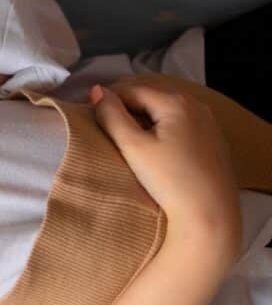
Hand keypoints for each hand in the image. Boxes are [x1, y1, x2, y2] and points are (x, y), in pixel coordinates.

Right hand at [89, 74, 241, 254]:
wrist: (211, 215)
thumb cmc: (169, 180)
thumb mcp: (133, 147)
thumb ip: (112, 116)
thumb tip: (97, 90)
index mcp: (176, 102)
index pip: (131, 90)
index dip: (108, 100)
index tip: (91, 117)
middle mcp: (196, 105)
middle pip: (150, 95)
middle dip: (126, 105)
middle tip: (105, 125)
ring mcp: (208, 123)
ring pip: (166, 109)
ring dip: (143, 116)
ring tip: (125, 136)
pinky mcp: (213, 141)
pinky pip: (180, 122)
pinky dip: (161, 126)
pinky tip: (153, 146)